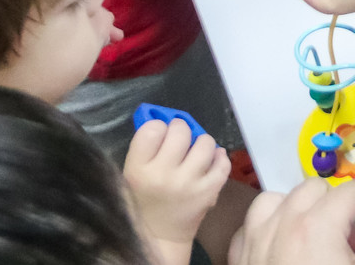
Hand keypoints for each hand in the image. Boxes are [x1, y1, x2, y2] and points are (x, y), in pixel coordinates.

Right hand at [124, 115, 230, 256]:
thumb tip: (164, 117)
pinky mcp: (208, 192)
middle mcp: (163, 175)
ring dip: (201, 144)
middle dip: (181, 131)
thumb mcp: (131, 174)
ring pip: (205, 142)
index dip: (159, 128)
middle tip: (180, 141)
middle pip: (180, 131)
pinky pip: (223, 162)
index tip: (161, 136)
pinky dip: (218, 158)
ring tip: (194, 153)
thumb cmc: (143, 200)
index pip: (153, 128)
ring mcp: (188, 184)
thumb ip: (146, 147)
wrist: (159, 237)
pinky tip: (210, 162)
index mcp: (138, 170)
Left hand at [228, 171, 354, 264]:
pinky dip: (267, 229)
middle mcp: (281, 231)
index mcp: (317, 230)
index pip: (351, 191)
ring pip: (274, 202)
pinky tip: (283, 248)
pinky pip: (249, 230)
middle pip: (313, 190)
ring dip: (298, 209)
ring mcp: (255, 248)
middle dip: (338, 202)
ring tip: (317, 234)